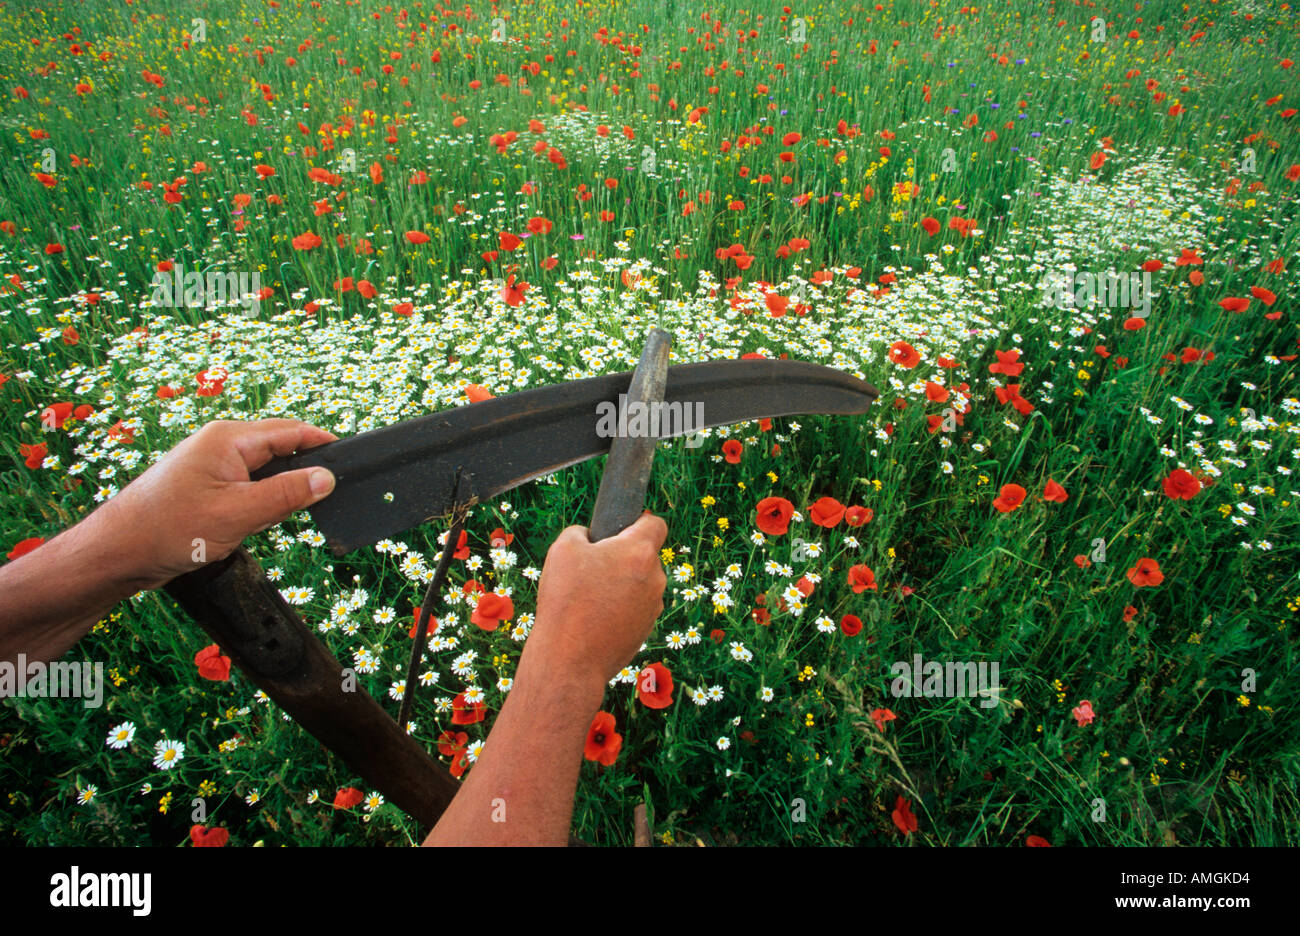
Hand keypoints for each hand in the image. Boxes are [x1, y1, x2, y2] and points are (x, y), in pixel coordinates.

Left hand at [90, 419, 337, 590]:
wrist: (117, 552)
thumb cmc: (168, 529)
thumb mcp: (238, 514)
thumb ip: (286, 495)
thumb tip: (325, 479)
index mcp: (228, 439)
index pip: (290, 432)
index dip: (322, 445)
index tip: (350, 461)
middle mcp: (220, 445)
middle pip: (279, 451)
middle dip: (297, 478)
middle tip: (315, 505)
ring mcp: (211, 465)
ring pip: (263, 474)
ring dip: (274, 496)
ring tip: (268, 521)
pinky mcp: (205, 486)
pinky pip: (246, 488)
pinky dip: (256, 505)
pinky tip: (251, 526)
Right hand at [525, 513, 668, 694]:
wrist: (570, 660)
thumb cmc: (566, 600)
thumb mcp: (563, 549)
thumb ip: (582, 532)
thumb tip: (591, 537)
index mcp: (639, 552)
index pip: (656, 523)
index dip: (638, 521)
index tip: (619, 530)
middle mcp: (655, 578)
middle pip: (644, 555)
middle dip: (622, 557)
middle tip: (592, 569)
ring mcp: (653, 606)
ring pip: (640, 583)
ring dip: (621, 584)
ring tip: (590, 598)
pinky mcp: (647, 629)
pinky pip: (635, 607)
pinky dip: (620, 608)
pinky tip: (596, 618)